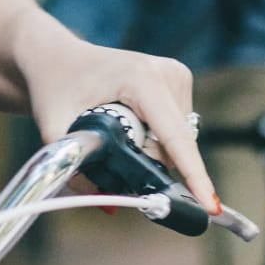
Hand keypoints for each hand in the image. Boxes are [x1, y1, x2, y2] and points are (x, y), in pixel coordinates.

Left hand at [18, 22, 219, 211]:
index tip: (211, 206)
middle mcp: (167, 73)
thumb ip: (76, 168)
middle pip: (174, 145)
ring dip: (148, 151)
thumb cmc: (55, 87)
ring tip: (113, 130)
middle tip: (108, 154)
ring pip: (176, 141)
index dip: (193, 175)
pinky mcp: (178, 80)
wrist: (56, 58)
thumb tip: (109, 204)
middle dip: (148, 165)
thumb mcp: (54, 128)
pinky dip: (153, 139)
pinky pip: (174, 130)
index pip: (175, 137)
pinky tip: (128, 124)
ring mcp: (176, 74)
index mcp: (142, 79)